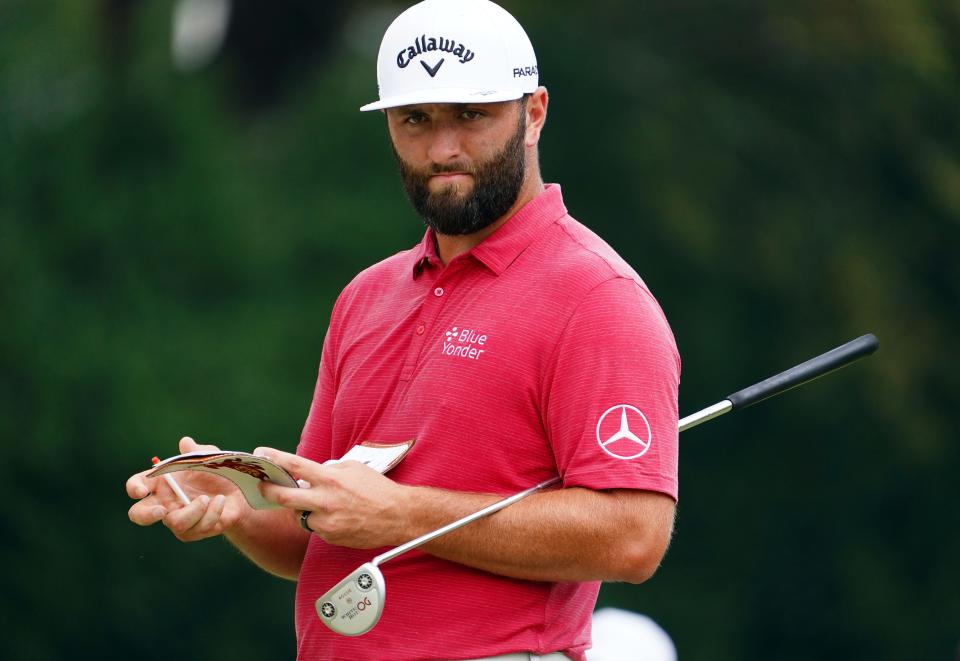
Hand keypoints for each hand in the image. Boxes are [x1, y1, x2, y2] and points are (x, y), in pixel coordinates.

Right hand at [126, 436, 251, 541]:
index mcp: (162, 482)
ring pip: (175, 523)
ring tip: (207, 498)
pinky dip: (211, 512)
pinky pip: (198, 527)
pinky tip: (220, 501)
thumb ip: (197, 451)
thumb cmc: (218, 473)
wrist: (239, 493)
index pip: (137, 484)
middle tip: (162, 511)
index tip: (142, 491)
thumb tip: (185, 442)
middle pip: (139, 514)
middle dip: (146, 515)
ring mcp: (177, 519)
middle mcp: (164, 502)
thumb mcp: (210, 458)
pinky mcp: (193, 532)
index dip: (134, 487)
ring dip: (194, 510)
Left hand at [256, 447, 409, 548]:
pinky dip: (319, 520)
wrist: (398, 516)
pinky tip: (335, 516)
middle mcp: (325, 501)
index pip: (295, 466)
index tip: (260, 454)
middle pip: (283, 498)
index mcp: (331, 479)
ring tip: (317, 503)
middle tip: (262, 486)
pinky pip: (315, 528)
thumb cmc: (378, 489)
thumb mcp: (354, 468)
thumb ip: (329, 469)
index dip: (274, 459)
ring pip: (299, 515)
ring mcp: (326, 522)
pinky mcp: (330, 537)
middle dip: (267, 491)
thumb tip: (311, 473)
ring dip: (301, 508)